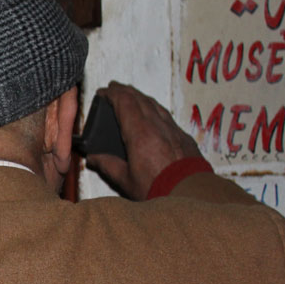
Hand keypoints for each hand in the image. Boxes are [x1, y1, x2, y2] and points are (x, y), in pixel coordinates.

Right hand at [85, 82, 202, 199]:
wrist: (191, 195)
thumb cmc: (159, 189)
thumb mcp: (126, 181)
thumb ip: (108, 166)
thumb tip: (93, 159)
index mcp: (139, 134)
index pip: (124, 103)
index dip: (112, 94)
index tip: (102, 92)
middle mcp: (157, 125)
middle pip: (139, 98)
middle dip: (125, 90)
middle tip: (114, 88)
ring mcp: (172, 129)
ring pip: (154, 104)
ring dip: (140, 96)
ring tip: (131, 96)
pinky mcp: (183, 136)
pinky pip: (166, 115)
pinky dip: (154, 108)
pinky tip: (153, 113)